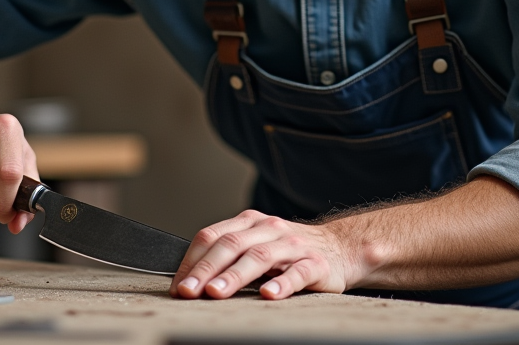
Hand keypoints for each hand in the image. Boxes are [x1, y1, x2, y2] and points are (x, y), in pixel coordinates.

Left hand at [170, 210, 358, 300]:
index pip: (212, 236)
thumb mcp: (256, 246)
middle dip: (206, 269)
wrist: (341, 249)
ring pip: (259, 257)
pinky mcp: (315, 264)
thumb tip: (188, 281)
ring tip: (216, 293)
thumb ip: (228, 257)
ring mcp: (293, 245)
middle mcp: (269, 228)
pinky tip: (268, 295)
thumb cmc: (289, 253)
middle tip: (188, 292)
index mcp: (249, 222)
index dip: (192, 261)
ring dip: (234, 275)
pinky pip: (297, 272)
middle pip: (231, 244)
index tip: (178, 286)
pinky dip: (282, 283)